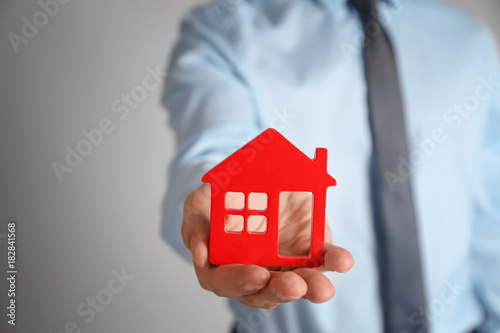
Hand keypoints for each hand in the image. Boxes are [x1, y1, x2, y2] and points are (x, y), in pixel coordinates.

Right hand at [181, 184, 353, 308]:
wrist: (245, 183)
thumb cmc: (216, 202)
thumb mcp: (197, 208)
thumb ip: (195, 230)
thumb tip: (201, 254)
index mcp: (223, 268)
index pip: (228, 283)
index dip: (242, 282)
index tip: (257, 275)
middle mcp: (255, 273)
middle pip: (267, 292)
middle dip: (281, 290)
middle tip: (293, 286)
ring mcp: (283, 264)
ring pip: (299, 283)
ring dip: (312, 286)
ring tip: (323, 287)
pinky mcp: (307, 249)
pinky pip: (322, 259)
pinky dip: (333, 261)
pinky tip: (342, 260)